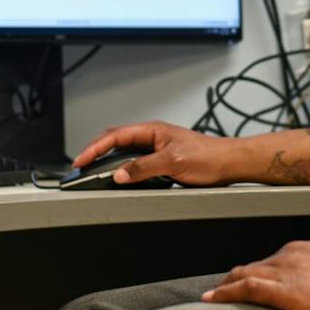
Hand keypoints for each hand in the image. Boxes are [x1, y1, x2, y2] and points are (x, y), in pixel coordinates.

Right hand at [71, 121, 247, 185]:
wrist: (228, 164)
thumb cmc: (208, 157)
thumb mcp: (172, 163)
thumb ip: (143, 168)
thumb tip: (119, 174)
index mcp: (152, 130)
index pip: (115, 136)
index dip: (94, 148)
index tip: (81, 160)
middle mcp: (153, 137)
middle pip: (116, 141)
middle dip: (96, 152)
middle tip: (81, 166)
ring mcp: (157, 148)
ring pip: (125, 153)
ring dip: (109, 161)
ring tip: (94, 173)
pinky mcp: (162, 161)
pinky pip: (136, 163)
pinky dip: (123, 170)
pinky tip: (119, 178)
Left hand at [201, 240, 309, 309]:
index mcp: (304, 251)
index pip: (268, 262)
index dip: (251, 273)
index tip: (242, 282)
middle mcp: (289, 257)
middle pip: (250, 267)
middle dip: (231, 279)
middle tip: (218, 292)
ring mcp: (285, 272)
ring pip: (242, 275)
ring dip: (224, 286)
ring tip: (211, 298)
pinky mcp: (285, 291)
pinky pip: (246, 289)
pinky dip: (225, 293)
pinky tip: (212, 301)